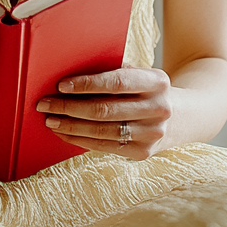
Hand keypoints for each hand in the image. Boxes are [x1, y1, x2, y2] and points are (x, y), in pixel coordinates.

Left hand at [37, 67, 173, 158]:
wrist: (182, 117)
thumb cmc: (148, 90)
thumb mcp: (141, 75)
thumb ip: (115, 73)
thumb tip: (71, 76)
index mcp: (157, 81)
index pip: (116, 82)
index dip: (87, 84)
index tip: (61, 85)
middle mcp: (159, 108)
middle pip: (105, 110)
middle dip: (70, 107)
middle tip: (45, 104)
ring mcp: (152, 134)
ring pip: (102, 132)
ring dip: (71, 126)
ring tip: (50, 120)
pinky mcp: (144, 153)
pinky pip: (105, 147)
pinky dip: (81, 140)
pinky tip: (65, 133)